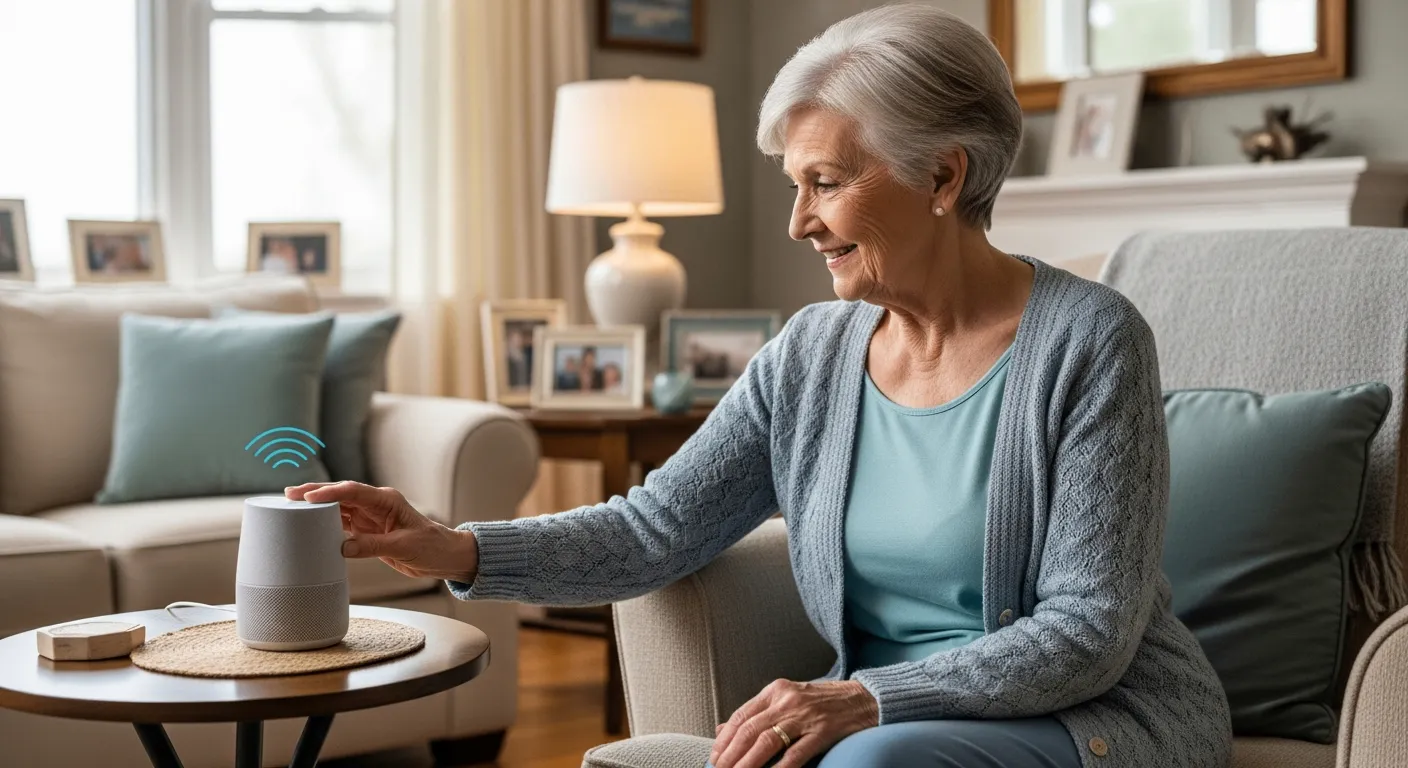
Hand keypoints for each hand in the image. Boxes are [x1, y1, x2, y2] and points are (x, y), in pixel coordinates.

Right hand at [285, 481, 478, 582]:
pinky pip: (342, 524)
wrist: (442, 556)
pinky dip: (325, 524)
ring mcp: (370, 517)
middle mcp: (376, 505)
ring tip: (291, 508)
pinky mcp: (367, 531)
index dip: (329, 493)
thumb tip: (342, 547)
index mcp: (386, 500)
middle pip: (340, 495)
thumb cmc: (430, 546)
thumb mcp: (403, 546)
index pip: (353, 492)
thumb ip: (373, 546)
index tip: (308, 498)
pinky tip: (309, 525)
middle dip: (315, 493)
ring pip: (338, 508)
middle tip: (289, 494)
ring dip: (316, 508)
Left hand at [709, 679, 878, 767]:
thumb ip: (757, 713)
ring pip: (766, 742)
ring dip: (747, 764)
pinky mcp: (823, 731)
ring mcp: (805, 715)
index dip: (724, 739)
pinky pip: (796, 754)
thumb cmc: (824, 701)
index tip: (714, 757)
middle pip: (749, 730)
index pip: (741, 716)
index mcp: (776, 690)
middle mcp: (787, 700)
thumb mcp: (787, 699)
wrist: (864, 698)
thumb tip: (721, 728)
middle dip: (730, 755)